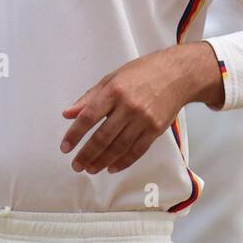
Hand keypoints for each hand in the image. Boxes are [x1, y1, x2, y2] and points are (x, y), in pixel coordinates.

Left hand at [59, 41, 222, 175]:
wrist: (177, 75)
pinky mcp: (156, 130)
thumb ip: (89, 97)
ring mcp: (143, 120)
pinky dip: (123, 162)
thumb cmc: (141, 73)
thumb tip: (67, 114)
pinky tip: (111, 167)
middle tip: (76, 165)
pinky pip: (137, 151)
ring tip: (90, 169)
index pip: (88, 117)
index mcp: (114, 91)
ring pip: (119, 147)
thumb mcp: (112, 78)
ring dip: (102, 161)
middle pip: (103, 136)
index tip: (65, 147)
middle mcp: (128, 106)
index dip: (75, 134)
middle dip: (87, 154)